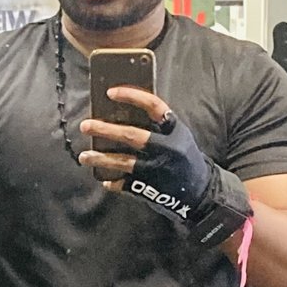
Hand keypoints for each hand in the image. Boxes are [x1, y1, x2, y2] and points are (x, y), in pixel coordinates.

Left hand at [79, 87, 215, 225]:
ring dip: (100, 159)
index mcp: (176, 131)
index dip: (131, 96)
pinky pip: (126, 185)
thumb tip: (122, 114)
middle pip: (131, 136)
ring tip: (84, 156)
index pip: (153, 106)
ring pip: (123, 162)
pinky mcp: (151, 189)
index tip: (110, 93)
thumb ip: (158, 127)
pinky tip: (104, 179)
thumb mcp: (179, 138)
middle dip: (105, 129)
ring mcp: (158, 170)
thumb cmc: (185, 160)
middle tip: (85, 125)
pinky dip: (113, 182)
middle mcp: (167, 149)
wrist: (201, 193)